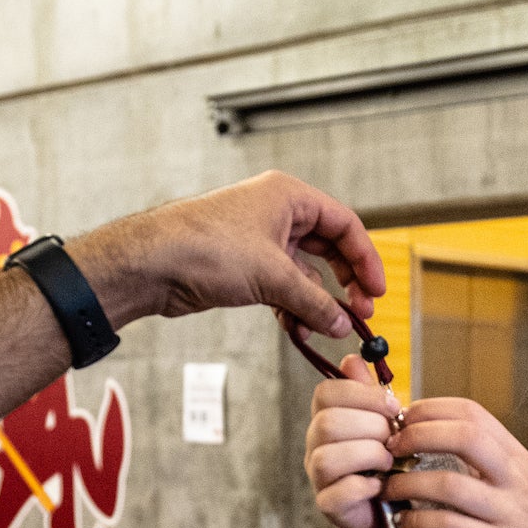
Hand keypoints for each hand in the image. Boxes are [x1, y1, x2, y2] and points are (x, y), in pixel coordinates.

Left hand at [71, 171, 384, 339]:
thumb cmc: (204, 248)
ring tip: (326, 328)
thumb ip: (314, 301)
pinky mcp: (244, 266)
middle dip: (344, 284)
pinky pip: (282, 287)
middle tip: (360, 313)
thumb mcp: (271, 275)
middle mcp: (276, 213)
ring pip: (304, 273)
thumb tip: (342, 323)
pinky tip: (299, 330)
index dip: (365, 259)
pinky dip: (293, 308)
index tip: (376, 291)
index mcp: (288, 196)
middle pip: (328, 249)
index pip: (344, 224)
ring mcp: (260, 240)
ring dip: (316, 302)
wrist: (151, 264)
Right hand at [303, 354, 401, 527]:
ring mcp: (318, 478)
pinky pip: (338, 492)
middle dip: (370, 427)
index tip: (393, 406)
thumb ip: (369, 395)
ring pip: (327, 457)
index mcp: (327, 419)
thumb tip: (352, 358)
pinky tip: (381, 486)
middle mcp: (315, 447)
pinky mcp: (327, 507)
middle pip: (327, 423)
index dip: (361, 394)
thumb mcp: (383, 425)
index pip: (325, 392)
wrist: (391, 517)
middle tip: (394, 440)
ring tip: (389, 462)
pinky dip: (365, 487)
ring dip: (368, 455)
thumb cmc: (388, 466)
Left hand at [383, 398, 527, 527]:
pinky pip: (450, 527)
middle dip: (418, 436)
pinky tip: (404, 523)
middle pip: (463, 436)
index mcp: (517, 458)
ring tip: (388, 489)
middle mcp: (515, 479)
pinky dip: (419, 522)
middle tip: (389, 449)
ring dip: (408, 483)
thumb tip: (434, 444)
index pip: (472, 413)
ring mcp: (509, 514)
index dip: (431, 409)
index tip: (401, 418)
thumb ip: (487, 464)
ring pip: (450, 484)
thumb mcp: (523, 484)